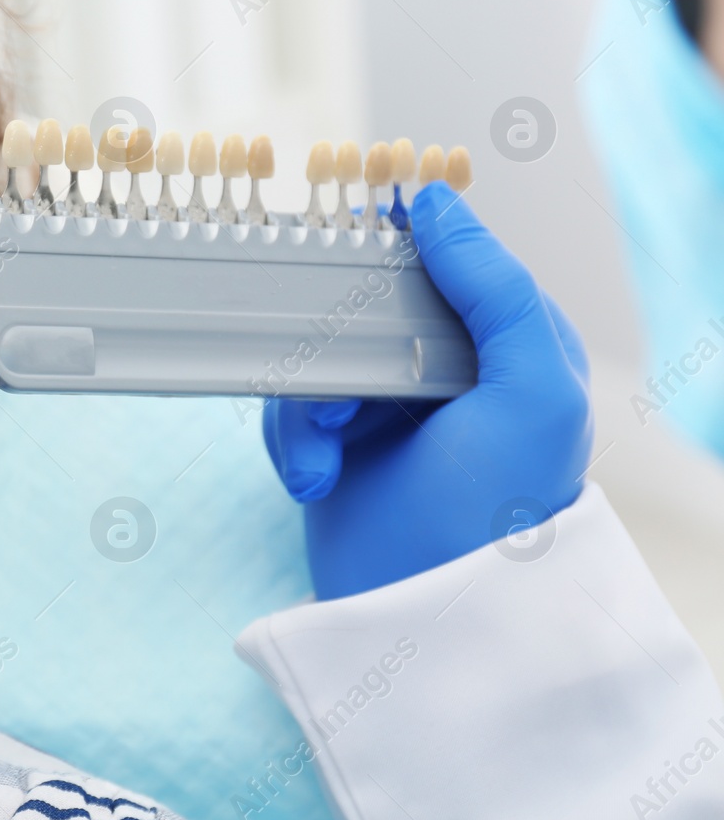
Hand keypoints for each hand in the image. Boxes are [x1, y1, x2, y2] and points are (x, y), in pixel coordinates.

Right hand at [262, 182, 592, 598]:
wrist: (427, 617)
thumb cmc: (497, 513)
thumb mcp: (532, 392)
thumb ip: (496, 288)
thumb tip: (433, 202)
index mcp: (506, 341)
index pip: (445, 256)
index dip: (393, 245)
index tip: (348, 241)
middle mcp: (447, 366)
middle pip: (361, 300)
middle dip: (335, 348)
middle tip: (343, 401)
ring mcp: (387, 406)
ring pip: (313, 352)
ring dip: (305, 406)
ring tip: (324, 460)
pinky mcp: (336, 444)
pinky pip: (288, 406)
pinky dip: (290, 440)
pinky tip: (314, 480)